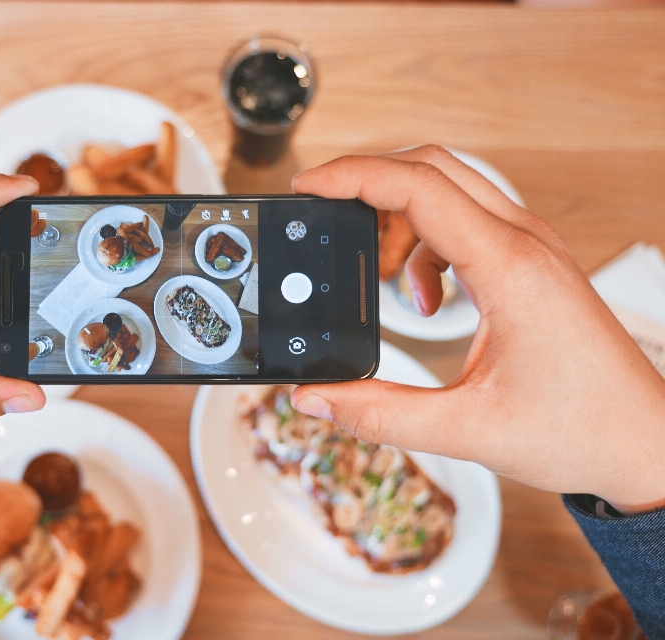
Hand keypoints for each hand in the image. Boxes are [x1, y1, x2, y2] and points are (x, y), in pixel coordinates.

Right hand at [291, 146, 664, 512]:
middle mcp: (524, 243)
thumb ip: (381, 414)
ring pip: (449, 191)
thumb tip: (316, 397)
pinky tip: (427, 299)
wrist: (645, 442)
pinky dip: (426, 247)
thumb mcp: (467, 429)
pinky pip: (465, 223)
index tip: (308, 186)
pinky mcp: (531, 264)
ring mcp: (531, 249)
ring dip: (398, 218)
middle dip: (368, 183)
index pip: (419, 187)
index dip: (353, 177)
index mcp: (509, 268)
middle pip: (432, 168)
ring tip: (378, 276)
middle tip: (325, 214)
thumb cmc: (581, 429)